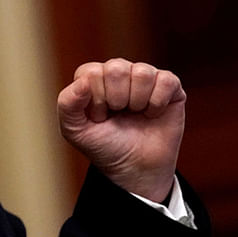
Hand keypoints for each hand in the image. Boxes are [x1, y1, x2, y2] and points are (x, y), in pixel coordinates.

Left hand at [57, 58, 185, 201]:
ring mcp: (144, 76)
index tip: (99, 117)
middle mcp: (117, 71)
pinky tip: (152, 113)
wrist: (135, 167)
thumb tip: (82, 82)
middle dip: (116, 100)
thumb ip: (67, 104)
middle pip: (117, 69)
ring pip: (142, 73)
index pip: (92, 73)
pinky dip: (157, 103)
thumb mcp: (74, 130)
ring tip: (134, 113)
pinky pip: (166, 81)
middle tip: (118, 115)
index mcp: (92, 77)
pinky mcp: (169, 86)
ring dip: (137, 101)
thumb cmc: (103, 145)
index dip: (96, 100)